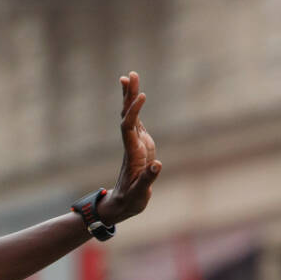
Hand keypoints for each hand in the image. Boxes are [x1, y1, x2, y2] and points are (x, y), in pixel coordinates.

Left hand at [98, 71, 160, 223]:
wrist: (122, 204)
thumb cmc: (131, 200)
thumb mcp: (139, 193)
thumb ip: (147, 179)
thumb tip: (157, 165)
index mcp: (132, 153)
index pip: (129, 127)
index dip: (133, 112)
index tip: (141, 97)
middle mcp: (131, 144)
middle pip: (127, 115)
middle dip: (129, 96)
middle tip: (129, 75)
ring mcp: (135, 143)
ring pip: (131, 116)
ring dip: (130, 97)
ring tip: (130, 77)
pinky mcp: (140, 145)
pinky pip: (137, 122)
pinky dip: (136, 108)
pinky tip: (136, 96)